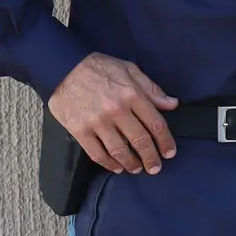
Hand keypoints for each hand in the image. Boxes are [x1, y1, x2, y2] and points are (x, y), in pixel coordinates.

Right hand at [48, 52, 178, 175]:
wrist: (63, 68)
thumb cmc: (98, 67)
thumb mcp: (129, 69)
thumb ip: (151, 89)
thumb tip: (171, 104)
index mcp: (131, 94)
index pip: (155, 123)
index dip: (165, 141)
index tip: (169, 152)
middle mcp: (116, 110)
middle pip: (140, 141)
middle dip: (151, 158)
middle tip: (155, 168)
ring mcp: (97, 122)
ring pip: (120, 151)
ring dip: (131, 164)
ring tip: (137, 169)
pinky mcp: (80, 130)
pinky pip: (97, 154)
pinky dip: (109, 164)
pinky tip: (117, 167)